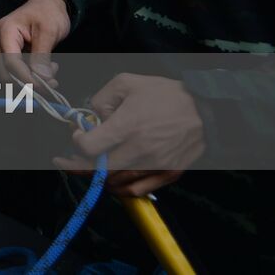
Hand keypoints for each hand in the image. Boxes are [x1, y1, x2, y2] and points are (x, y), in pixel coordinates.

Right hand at [0, 0, 69, 85]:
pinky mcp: (11, 52)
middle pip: (6, 70)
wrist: (49, 4)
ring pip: (12, 72)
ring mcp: (4, 46)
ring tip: (52, 72)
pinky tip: (47, 68)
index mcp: (6, 30)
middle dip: (28, 80)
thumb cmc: (48, 12)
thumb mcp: (49, 32)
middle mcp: (0, 39)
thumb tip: (41, 78)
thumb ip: (42, 56)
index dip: (25, 76)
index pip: (10, 61)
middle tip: (51, 83)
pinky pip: (18, 69)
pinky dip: (33, 73)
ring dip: (32, 77)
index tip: (42, 86)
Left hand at [53, 73, 204, 196]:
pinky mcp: (168, 175)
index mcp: (128, 126)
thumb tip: (90, 118)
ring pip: (116, 183)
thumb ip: (101, 99)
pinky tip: (112, 180)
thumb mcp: (127, 83)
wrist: (207, 110)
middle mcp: (140, 150)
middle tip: (68, 160)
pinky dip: (121, 188)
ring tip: (90, 166)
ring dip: (98, 176)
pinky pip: (137, 191)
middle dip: (78, 165)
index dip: (77, 142)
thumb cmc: (166, 94)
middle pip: (99, 169)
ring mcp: (155, 166)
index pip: (90, 147)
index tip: (77, 134)